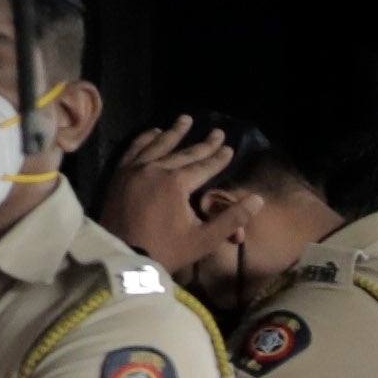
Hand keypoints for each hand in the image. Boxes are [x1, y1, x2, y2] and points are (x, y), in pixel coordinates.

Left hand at [105, 116, 232, 277]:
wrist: (121, 258)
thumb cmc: (165, 251)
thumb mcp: (203, 240)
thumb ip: (231, 219)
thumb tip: (258, 200)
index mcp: (177, 183)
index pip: (204, 166)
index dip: (219, 158)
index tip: (230, 148)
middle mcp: (156, 169)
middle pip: (184, 152)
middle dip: (203, 143)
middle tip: (217, 132)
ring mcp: (135, 170)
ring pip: (158, 145)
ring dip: (174, 132)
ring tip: (185, 119)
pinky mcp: (120, 175)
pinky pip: (134, 150)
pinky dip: (145, 139)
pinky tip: (153, 132)